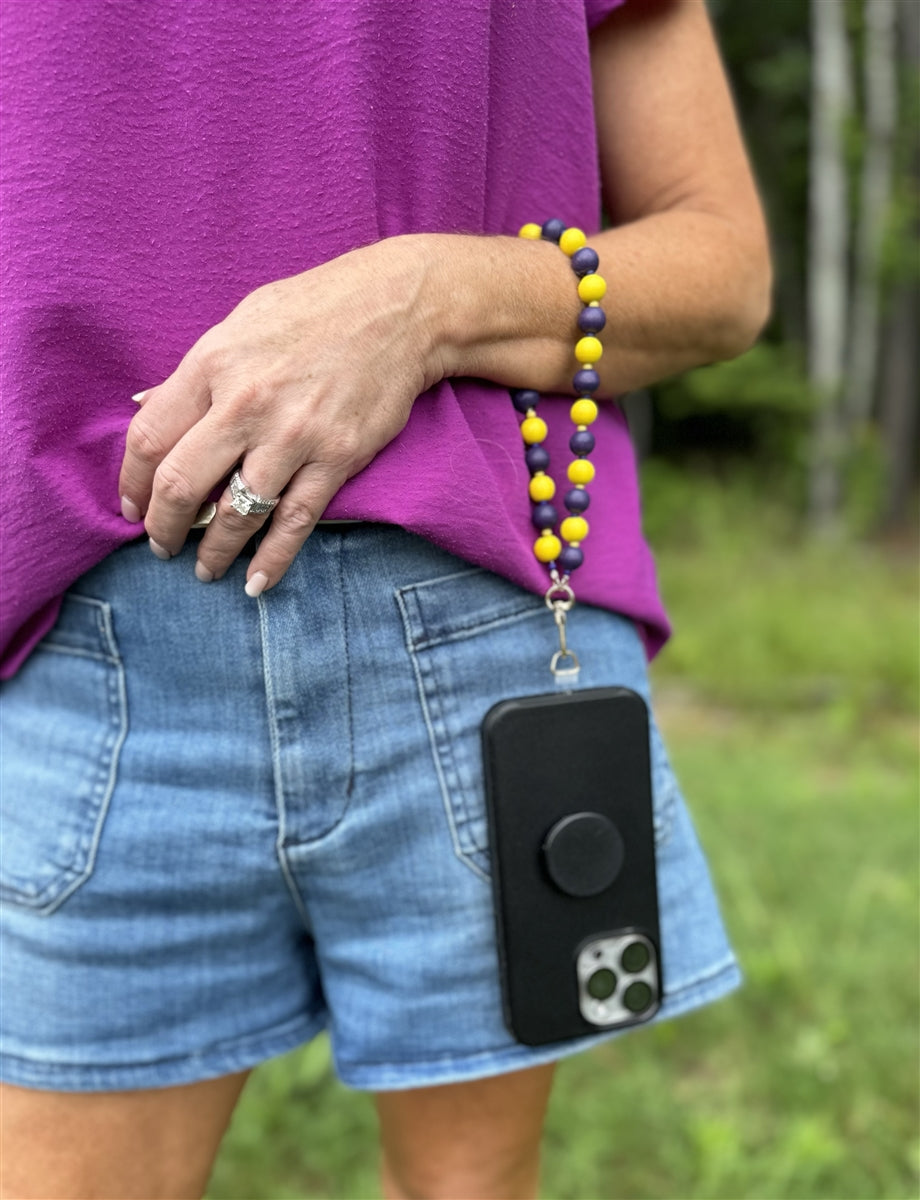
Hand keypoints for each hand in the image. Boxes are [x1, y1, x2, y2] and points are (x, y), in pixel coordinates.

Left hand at [119, 236, 443, 594]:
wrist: (398, 309)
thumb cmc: (314, 309)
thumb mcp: (239, 324)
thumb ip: (195, 374)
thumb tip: (147, 407)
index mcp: (212, 365)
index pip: (149, 439)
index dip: (132, 484)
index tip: (132, 508)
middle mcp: (245, 404)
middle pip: (181, 484)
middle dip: (163, 527)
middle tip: (161, 545)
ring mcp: (293, 436)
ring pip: (236, 513)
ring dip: (213, 552)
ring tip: (205, 570)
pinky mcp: (336, 458)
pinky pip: (295, 522)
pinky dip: (272, 559)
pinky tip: (255, 582)